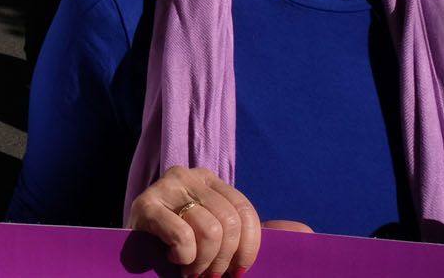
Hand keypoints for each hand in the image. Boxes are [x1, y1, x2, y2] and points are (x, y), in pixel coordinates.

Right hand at [126, 166, 262, 277]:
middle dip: (222, 260)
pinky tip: (173, 259)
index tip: (236, 271)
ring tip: (190, 270)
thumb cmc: (184, 252)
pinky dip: (184, 257)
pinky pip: (183, 235)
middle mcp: (187, 175)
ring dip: (202, 263)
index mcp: (211, 181)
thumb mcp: (224, 242)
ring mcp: (165, 186)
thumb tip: (305, 231)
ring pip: (209, 229)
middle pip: (228, 222)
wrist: (138, 262)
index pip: (244, 211)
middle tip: (208, 275)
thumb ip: (257, 236)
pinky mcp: (145, 204)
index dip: (247, 249)